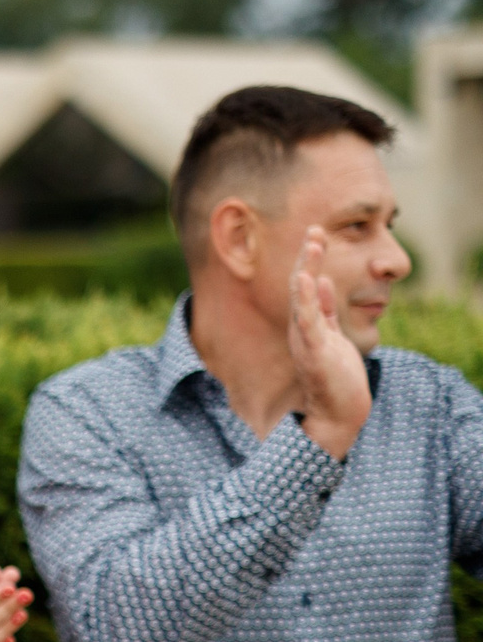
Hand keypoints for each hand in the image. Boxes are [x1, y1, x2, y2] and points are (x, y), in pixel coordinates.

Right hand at [290, 227, 371, 458]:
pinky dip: (307, 298)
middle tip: (314, 229)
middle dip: (307, 256)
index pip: (307, 286)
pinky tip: (308, 278)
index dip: (310, 259)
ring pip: (303, 298)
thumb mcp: (335, 336)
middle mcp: (302, 328)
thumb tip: (326, 280)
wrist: (339, 412)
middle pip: (302, 285)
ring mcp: (307, 338)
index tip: (316, 233)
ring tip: (312, 244)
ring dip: (307, 268)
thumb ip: (327, 310)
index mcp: (308, 324)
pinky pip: (308, 320)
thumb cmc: (338, 378)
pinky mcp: (314, 350)